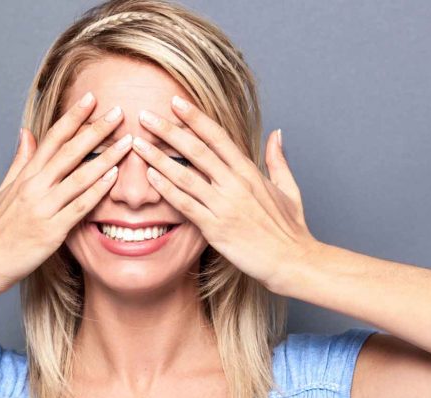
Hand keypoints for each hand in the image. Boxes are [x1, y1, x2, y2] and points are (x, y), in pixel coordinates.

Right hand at [0, 93, 132, 294]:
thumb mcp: (5, 189)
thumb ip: (21, 160)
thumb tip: (26, 133)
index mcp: (26, 174)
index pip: (52, 138)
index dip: (73, 117)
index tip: (91, 99)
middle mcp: (34, 186)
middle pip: (69, 151)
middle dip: (95, 130)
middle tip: (118, 112)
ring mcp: (43, 207)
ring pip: (79, 176)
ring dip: (105, 157)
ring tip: (127, 142)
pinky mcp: (51, 230)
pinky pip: (79, 206)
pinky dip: (97, 190)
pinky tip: (113, 177)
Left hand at [131, 95, 320, 291]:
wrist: (292, 261)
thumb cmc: (289, 228)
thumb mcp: (289, 189)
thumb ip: (277, 159)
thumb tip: (276, 134)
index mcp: (249, 171)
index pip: (217, 136)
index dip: (195, 118)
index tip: (176, 102)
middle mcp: (235, 183)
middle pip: (196, 149)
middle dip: (168, 130)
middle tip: (145, 116)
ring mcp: (224, 205)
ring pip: (185, 175)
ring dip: (158, 157)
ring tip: (137, 144)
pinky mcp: (215, 228)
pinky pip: (185, 204)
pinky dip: (166, 189)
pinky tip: (150, 176)